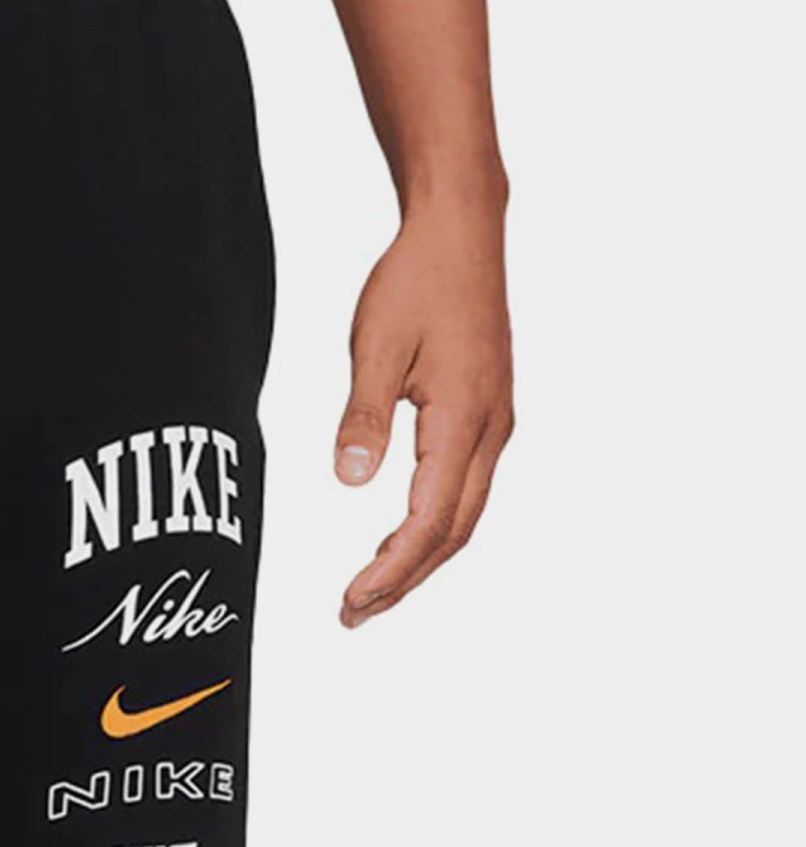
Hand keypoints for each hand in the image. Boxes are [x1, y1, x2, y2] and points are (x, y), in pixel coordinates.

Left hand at [334, 196, 512, 625]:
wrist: (461, 232)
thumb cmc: (417, 281)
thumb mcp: (373, 347)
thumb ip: (363, 417)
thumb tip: (351, 479)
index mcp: (465, 418)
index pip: (428, 520)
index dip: (391, 569)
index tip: (352, 600)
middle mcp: (491, 430)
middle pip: (452, 532)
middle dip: (404, 580)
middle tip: (352, 615)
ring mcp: (496, 424)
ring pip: (463, 516)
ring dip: (419, 560)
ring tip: (371, 592)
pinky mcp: (489, 414)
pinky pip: (465, 489)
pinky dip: (432, 527)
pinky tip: (398, 538)